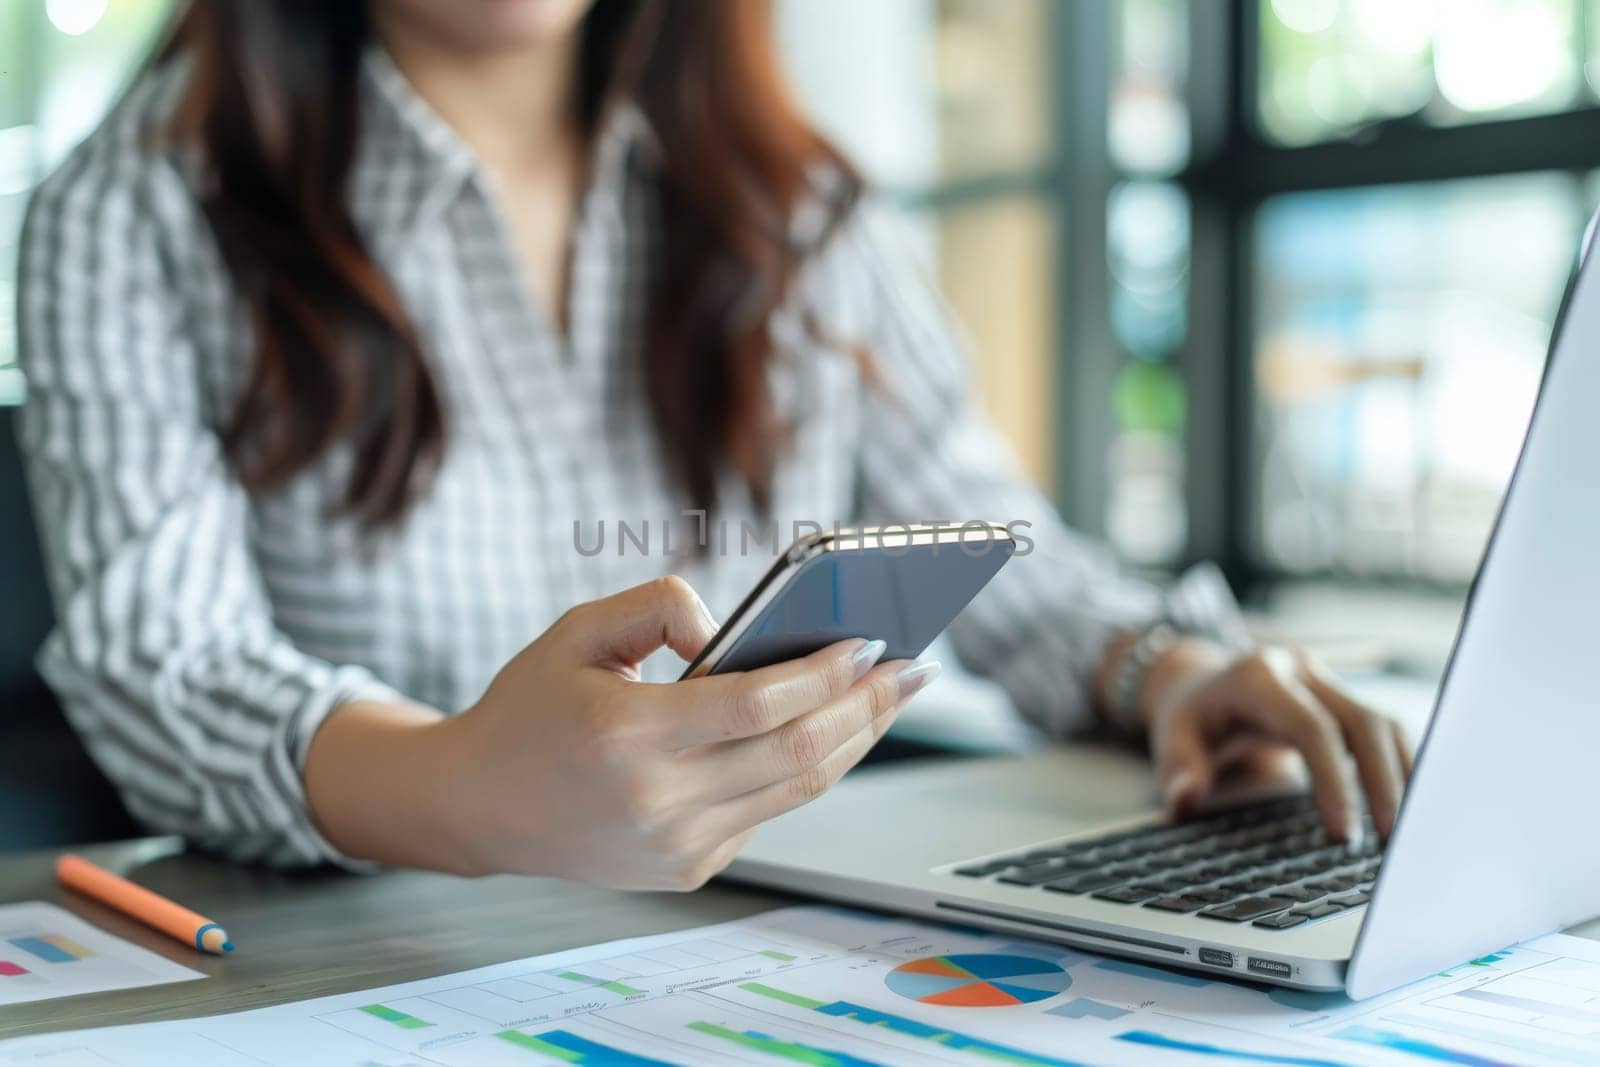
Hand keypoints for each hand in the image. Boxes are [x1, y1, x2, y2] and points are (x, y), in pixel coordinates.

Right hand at [420, 576, 934, 887]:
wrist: (480, 808)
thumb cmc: (531, 706)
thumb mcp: (576, 631)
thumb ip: (658, 606)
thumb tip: (732, 631)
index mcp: (625, 736)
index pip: (756, 706)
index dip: (824, 673)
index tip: (871, 639)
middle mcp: (657, 801)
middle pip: (798, 754)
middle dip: (868, 705)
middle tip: (914, 666)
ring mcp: (677, 845)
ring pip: (798, 789)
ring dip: (857, 739)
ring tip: (893, 694)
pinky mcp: (689, 868)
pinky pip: (768, 810)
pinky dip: (807, 767)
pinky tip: (835, 730)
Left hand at [1139, 641, 1412, 840]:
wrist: (1202, 686)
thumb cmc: (1191, 720)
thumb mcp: (1171, 740)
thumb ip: (1177, 771)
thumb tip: (1186, 798)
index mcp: (1258, 677)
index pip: (1311, 727)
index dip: (1334, 780)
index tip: (1343, 834)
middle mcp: (1302, 670)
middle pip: (1361, 720)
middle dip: (1382, 782)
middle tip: (1391, 841)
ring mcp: (1328, 679)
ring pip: (1384, 722)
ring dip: (1402, 775)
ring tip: (1411, 831)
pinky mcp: (1345, 697)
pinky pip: (1385, 730)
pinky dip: (1401, 767)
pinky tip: (1409, 808)